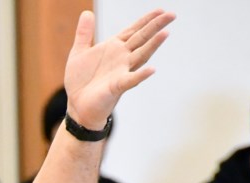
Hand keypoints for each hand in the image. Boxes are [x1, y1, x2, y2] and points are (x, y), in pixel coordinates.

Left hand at [64, 9, 174, 128]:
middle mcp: (121, 58)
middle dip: (155, 27)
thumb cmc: (81, 81)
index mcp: (114, 48)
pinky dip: (140, 75)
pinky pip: (130, 80)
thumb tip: (87, 12)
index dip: (146, 20)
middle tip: (171, 15)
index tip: (160, 10)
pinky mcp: (116, 87)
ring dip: (153, 45)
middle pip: (141, 39)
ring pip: (140, 56)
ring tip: (165, 33)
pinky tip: (151, 70)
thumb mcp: (79, 53)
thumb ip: (84, 34)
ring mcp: (121, 72)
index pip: (133, 30)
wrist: (77, 106)